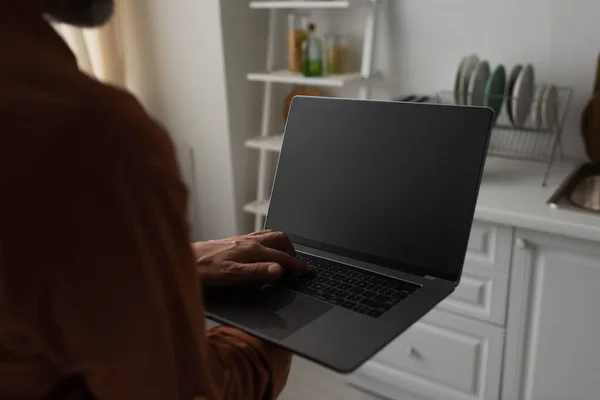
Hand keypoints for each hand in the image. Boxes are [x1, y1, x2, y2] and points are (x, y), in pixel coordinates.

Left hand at [192, 230, 311, 286]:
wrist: (184, 259)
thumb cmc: (205, 270)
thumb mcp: (232, 275)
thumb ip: (257, 272)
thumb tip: (280, 270)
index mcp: (252, 250)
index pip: (281, 256)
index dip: (297, 264)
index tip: (308, 271)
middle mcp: (249, 241)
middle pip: (280, 238)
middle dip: (292, 251)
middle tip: (295, 265)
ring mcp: (241, 239)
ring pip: (270, 235)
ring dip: (281, 245)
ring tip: (283, 258)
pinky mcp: (234, 240)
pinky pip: (259, 236)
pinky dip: (269, 242)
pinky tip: (263, 252)